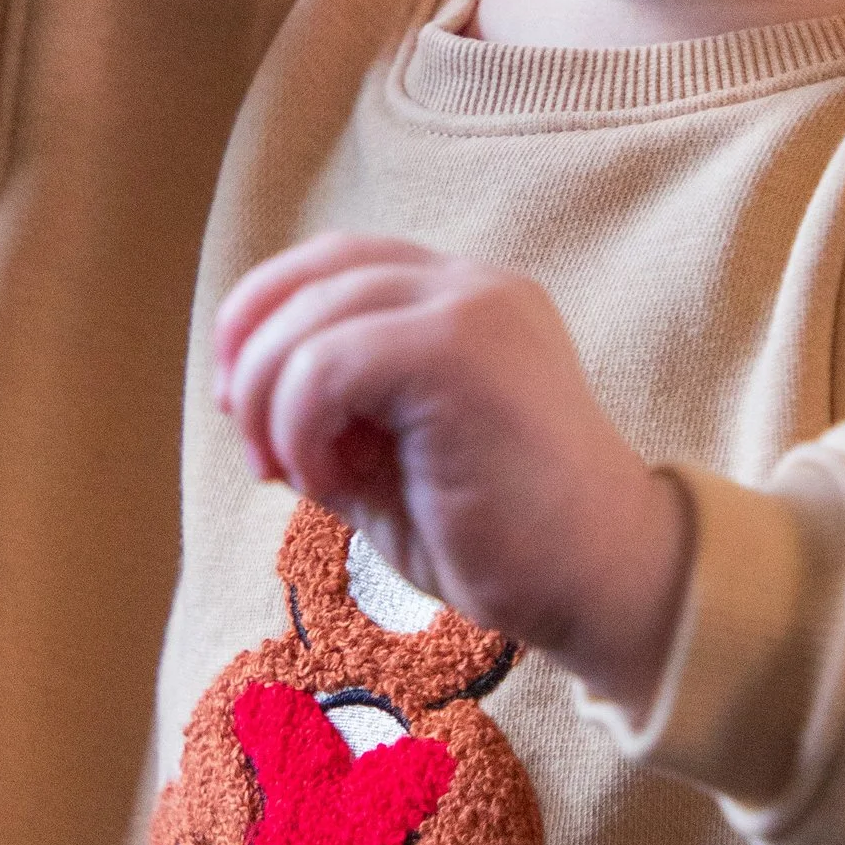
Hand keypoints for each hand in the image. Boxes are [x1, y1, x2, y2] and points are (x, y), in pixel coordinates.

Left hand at [213, 233, 692, 713]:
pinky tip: (329, 482)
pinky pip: (327, 363)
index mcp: (466, 299)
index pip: (336, 261)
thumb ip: (334, 412)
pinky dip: (300, 426)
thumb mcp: (391, 459)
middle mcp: (473, 284)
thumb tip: (245, 391)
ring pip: (309, 319)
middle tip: (259, 454)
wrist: (601, 584)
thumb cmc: (502, 539)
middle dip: (253, 362)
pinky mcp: (460, 349)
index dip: (265, 316)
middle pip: (313, 273)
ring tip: (299, 477)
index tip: (244, 404)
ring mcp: (472, 307)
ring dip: (272, 405)